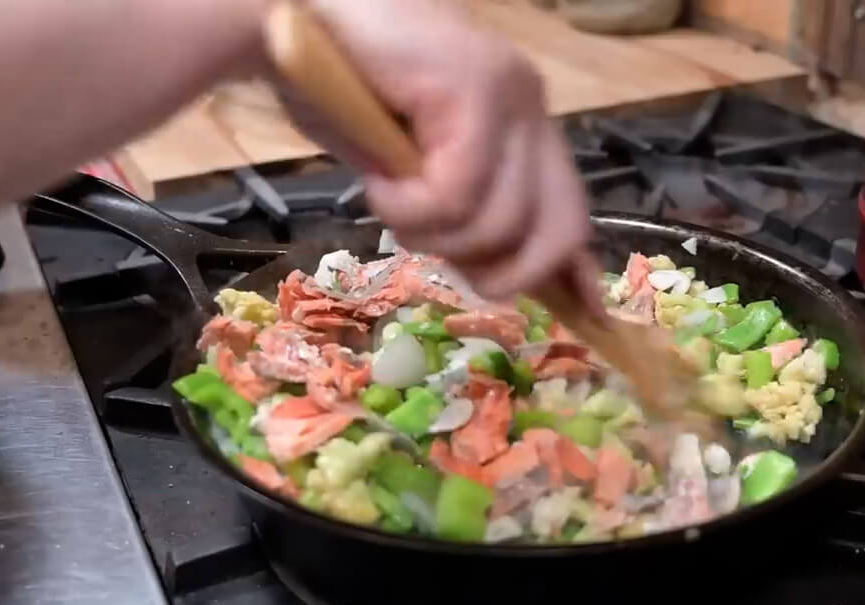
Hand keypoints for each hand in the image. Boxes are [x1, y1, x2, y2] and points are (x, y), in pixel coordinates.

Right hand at [286, 0, 596, 306]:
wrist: (282, 16)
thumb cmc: (336, 89)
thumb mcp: (409, 172)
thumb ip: (458, 210)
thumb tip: (495, 272)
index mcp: (523, 126)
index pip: (573, 212)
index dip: (575, 272)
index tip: (581, 314)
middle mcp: (531, 107)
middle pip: (559, 229)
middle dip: (499, 271)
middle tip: (437, 254)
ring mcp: (510, 95)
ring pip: (498, 222)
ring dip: (428, 233)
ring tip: (387, 195)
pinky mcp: (476, 88)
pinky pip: (457, 194)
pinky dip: (406, 207)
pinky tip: (376, 178)